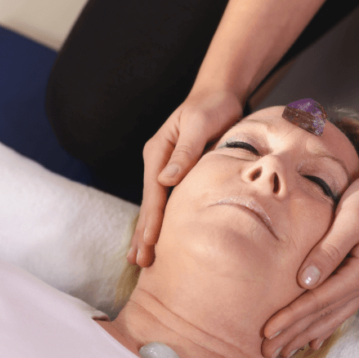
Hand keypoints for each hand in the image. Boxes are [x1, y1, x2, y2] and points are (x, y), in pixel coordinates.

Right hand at [127, 89, 243, 266]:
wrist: (218, 94)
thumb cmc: (211, 106)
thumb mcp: (199, 123)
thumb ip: (185, 151)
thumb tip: (166, 179)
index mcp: (158, 153)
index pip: (154, 192)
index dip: (152, 219)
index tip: (150, 242)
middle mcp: (157, 164)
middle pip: (148, 205)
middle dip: (143, 234)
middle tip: (139, 263)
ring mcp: (166, 171)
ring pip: (155, 208)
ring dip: (148, 234)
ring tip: (140, 260)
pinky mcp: (179, 175)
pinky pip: (168, 204)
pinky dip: (162, 224)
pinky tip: (159, 240)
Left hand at [260, 169, 358, 357]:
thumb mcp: (351, 218)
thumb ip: (329, 249)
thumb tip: (305, 281)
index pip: (317, 301)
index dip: (291, 318)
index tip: (267, 331)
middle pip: (322, 317)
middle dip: (292, 335)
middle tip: (264, 352)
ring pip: (330, 318)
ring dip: (305, 335)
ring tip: (283, 351)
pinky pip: (339, 309)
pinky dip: (323, 326)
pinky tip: (313, 340)